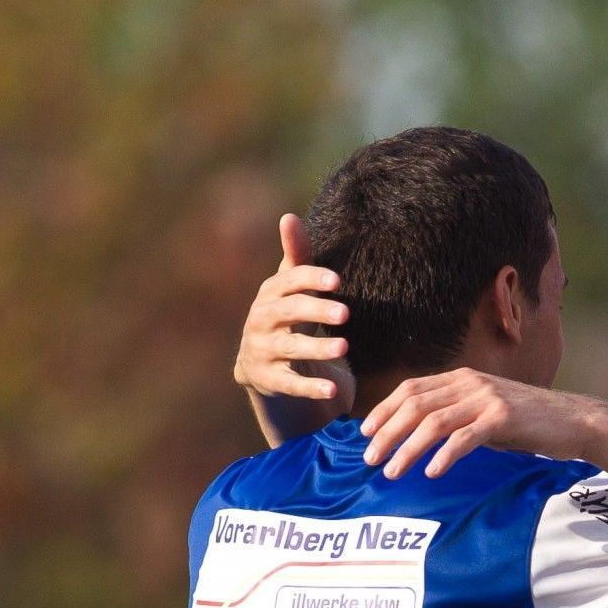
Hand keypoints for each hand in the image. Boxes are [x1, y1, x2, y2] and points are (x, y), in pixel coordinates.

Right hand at [234, 214, 354, 404]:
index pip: (288, 281)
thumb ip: (295, 258)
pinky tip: (332, 390)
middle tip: (345, 313)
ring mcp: (263, 351)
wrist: (262, 368)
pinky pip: (290, 384)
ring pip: (290, 348)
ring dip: (316, 347)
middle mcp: (262, 320)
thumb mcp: (290, 291)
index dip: (310, 279)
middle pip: (288, 312)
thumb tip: (289, 217)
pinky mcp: (269, 380)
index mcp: (271, 295)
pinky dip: (310, 387)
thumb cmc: (287, 320)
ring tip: (343, 346)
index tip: (337, 281)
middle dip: (315, 311)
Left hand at [360, 369, 574, 478]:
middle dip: (387, 432)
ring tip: (392, 471)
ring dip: (408, 448)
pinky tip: (432, 471)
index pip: (410, 389)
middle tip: (369, 458)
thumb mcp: (486, 411)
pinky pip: (465, 437)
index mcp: (461, 378)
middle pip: (415, 405)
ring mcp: (487, 398)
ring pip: (434, 422)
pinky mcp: (503, 418)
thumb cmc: (528, 422)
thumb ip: (457, 416)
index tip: (364, 433)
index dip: (383, 410)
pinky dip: (445, 455)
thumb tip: (422, 437)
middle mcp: (470, 383)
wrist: (573, 420)